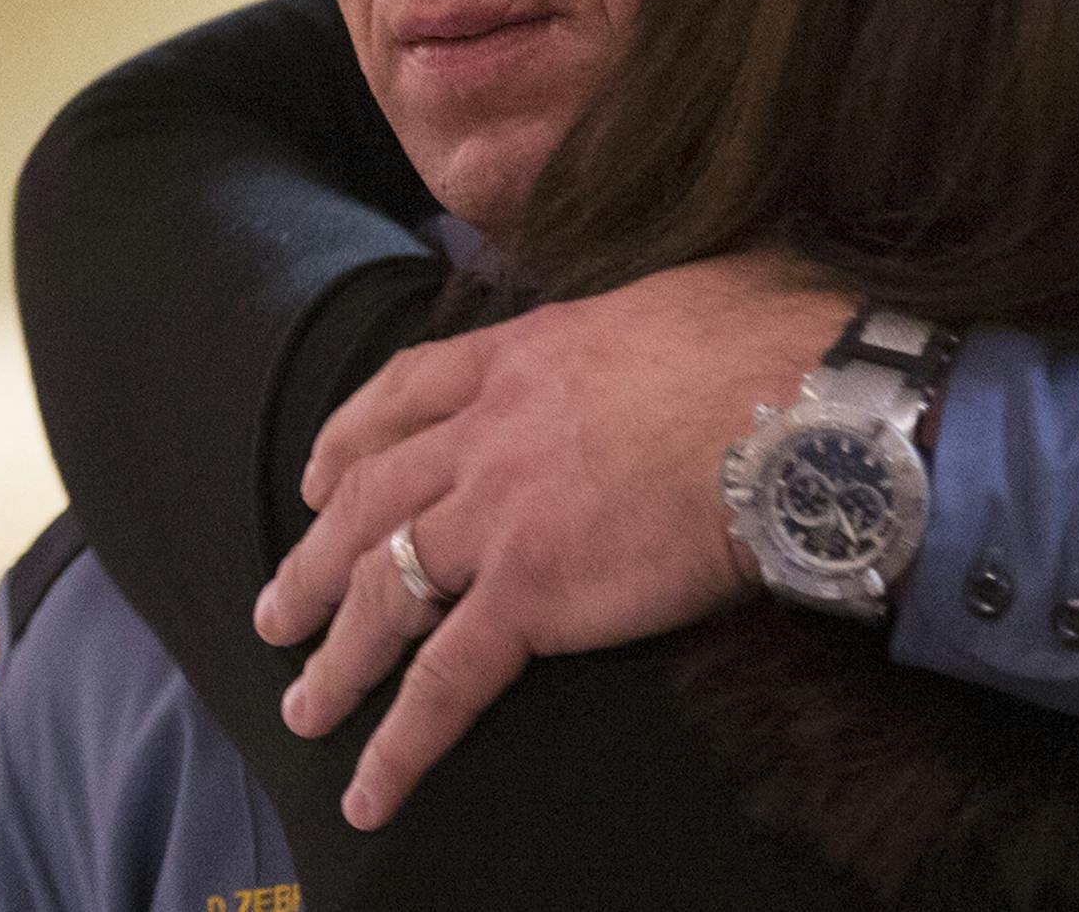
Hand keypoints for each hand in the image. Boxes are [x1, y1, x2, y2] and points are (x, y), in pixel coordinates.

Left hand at [252, 249, 847, 828]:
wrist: (798, 408)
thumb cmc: (773, 340)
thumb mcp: (689, 287)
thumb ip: (651, 308)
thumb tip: (690, 307)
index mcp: (526, 353)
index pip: (408, 391)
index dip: (351, 436)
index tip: (320, 475)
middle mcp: (491, 431)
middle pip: (373, 496)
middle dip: (317, 557)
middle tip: (280, 606)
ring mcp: (501, 512)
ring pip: (387, 588)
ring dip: (337, 654)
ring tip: (303, 704)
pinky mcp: (533, 592)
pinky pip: (446, 679)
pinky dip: (402, 741)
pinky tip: (372, 790)